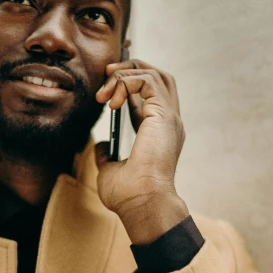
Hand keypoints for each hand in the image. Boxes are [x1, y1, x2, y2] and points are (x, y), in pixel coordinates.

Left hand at [95, 60, 188, 244]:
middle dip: (131, 69)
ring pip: (155, 73)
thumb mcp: (111, 171)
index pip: (151, 95)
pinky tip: (112, 101)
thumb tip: (102, 144)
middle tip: (106, 75)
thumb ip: (108, 155)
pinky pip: (147, 81)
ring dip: (125, 74)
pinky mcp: (163, 116)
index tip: (106, 92)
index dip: (129, 84)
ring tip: (105, 91)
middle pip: (159, 76)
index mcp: (160, 133)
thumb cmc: (130, 196)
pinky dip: (127, 82)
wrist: (142, 204)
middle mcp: (169, 122)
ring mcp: (169, 118)